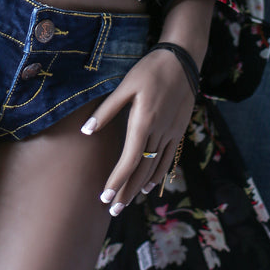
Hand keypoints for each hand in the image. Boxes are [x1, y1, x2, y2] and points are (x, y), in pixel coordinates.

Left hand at [80, 48, 195, 215]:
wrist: (183, 59)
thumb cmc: (150, 69)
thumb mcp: (126, 85)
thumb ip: (107, 110)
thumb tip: (87, 131)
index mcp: (143, 121)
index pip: (129, 160)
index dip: (117, 180)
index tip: (105, 196)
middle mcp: (159, 131)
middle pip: (142, 170)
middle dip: (126, 192)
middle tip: (113, 210)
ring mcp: (171, 132)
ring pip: (155, 167)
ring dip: (140, 187)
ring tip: (127, 202)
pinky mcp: (179, 129)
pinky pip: (169, 158)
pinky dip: (158, 174)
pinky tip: (150, 183)